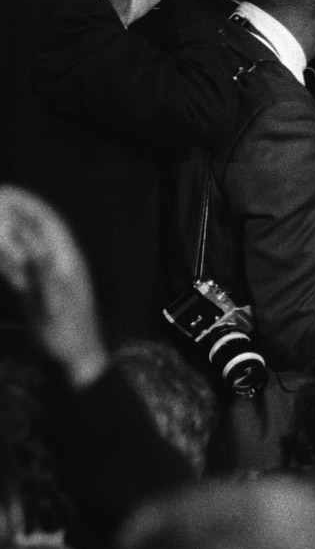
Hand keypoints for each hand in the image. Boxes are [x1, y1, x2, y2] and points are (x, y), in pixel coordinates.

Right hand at [0, 185, 106, 388]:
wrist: (74, 357)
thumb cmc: (67, 333)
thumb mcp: (55, 306)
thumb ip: (44, 276)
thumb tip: (35, 248)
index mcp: (67, 260)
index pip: (47, 223)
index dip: (28, 204)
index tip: (6, 190)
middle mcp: (58, 262)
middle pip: (34, 229)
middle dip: (14, 213)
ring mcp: (47, 275)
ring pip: (25, 245)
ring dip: (7, 231)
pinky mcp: (37, 289)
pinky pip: (19, 266)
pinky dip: (6, 256)